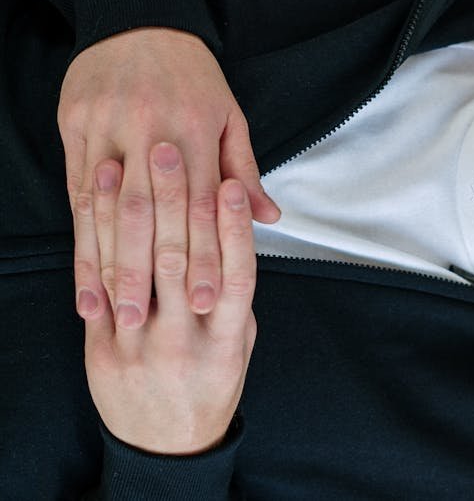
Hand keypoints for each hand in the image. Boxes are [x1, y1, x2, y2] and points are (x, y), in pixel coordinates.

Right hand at [59, 27, 278, 327]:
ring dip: (107, 265)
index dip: (202, 255)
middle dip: (149, 272)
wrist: (138, 18)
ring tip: (111, 311)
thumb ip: (244, 171)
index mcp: (195, 132)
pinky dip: (79, 238)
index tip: (204, 300)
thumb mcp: (229, 115)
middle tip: (149, 321)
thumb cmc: (193, 74)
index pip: (200, 206)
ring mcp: (108, 131)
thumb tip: (269, 218)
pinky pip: (76, 194)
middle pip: (149, 214)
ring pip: (106, 209)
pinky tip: (82, 273)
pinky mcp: (76, 131)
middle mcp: (150, 133)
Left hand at [82, 143, 256, 454]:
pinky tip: (95, 208)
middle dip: (174, 200)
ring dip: (129, 211)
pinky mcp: (104, 353)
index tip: (232, 183)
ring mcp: (143, 348)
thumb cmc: (212, 384)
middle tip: (169, 151)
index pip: (237, 271)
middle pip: (183, 260)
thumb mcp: (241, 341)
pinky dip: (96, 244)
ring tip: (127, 164)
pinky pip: (100, 293)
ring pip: (138, 270)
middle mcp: (188, 341)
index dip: (234, 225)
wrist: (167, 446)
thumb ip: (240, 289)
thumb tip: (253, 231)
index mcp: (231, 337)